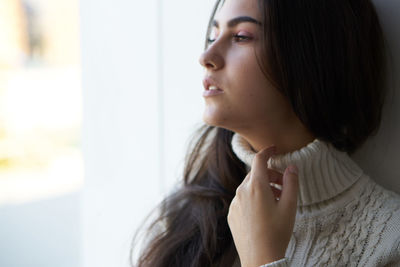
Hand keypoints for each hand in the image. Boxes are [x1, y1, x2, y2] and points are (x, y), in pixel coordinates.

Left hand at [227, 145, 298, 266]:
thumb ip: (291, 183)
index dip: (268, 151)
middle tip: (285, 187)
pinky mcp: (232, 214)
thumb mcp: (290, 206)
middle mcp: (241, 192)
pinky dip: (254, 199)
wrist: (260, 259)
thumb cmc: (277, 233)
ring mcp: (234, 203)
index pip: (259, 159)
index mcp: (256, 186)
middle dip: (271, 175)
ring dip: (263, 187)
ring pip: (249, 187)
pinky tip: (265, 212)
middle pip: (256, 174)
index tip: (275, 148)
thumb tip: (292, 167)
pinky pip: (243, 199)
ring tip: (277, 201)